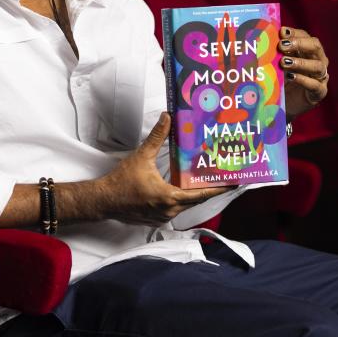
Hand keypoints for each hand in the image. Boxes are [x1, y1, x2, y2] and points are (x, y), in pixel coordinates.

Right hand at [99, 112, 227, 221]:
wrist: (104, 200)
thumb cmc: (121, 181)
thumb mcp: (141, 156)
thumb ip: (156, 137)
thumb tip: (167, 118)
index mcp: (169, 197)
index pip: (200, 195)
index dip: (218, 188)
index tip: (233, 183)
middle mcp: (169, 210)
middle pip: (196, 200)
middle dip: (209, 188)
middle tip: (221, 177)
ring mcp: (163, 216)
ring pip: (186, 205)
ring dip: (194, 194)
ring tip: (205, 180)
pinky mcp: (157, 218)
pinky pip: (175, 208)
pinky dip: (182, 199)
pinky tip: (183, 188)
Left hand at [278, 26, 328, 118]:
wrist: (287, 105)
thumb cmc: (283, 81)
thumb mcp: (278, 65)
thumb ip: (275, 53)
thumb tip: (265, 38)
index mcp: (309, 51)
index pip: (305, 36)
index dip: (294, 33)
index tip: (281, 32)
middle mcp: (318, 61)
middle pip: (316, 47)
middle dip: (300, 43)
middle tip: (282, 45)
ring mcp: (321, 77)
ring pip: (317, 66)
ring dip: (300, 62)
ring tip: (284, 62)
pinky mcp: (319, 92)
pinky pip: (315, 85)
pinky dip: (303, 80)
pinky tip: (291, 77)